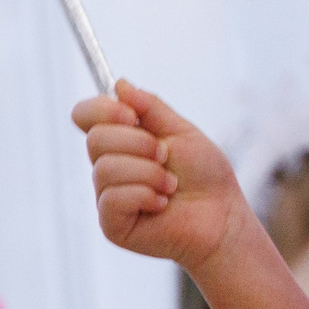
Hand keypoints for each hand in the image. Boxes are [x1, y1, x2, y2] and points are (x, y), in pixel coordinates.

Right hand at [73, 83, 252, 272]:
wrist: (222, 217)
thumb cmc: (205, 176)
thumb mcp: (181, 132)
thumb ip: (151, 108)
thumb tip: (118, 84)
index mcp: (122, 142)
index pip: (85, 116)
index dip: (101, 110)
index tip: (133, 116)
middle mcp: (109, 168)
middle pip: (95, 139)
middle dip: (138, 143)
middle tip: (165, 156)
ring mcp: (108, 197)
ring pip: (105, 169)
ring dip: (149, 173)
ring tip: (171, 185)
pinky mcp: (112, 224)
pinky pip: (113, 198)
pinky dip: (145, 195)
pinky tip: (162, 204)